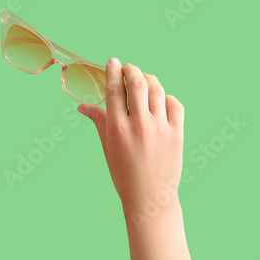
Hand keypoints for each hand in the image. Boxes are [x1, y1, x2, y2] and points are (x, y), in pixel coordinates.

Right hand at [77, 58, 184, 224]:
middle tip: (128, 67)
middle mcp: (139, 125)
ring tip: (143, 78)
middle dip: (132, 70)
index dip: (113, 71)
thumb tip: (82, 106)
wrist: (150, 198)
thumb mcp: (107, 146)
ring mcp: (160, 129)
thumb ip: (98, 121)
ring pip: (157, 90)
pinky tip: (161, 99)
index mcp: (117, 128)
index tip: (112, 61)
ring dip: (149, 79)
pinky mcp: (177, 134)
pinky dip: (168, 97)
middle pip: (137, 83)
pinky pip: (175, 105)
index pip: (114, 90)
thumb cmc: (123, 173)